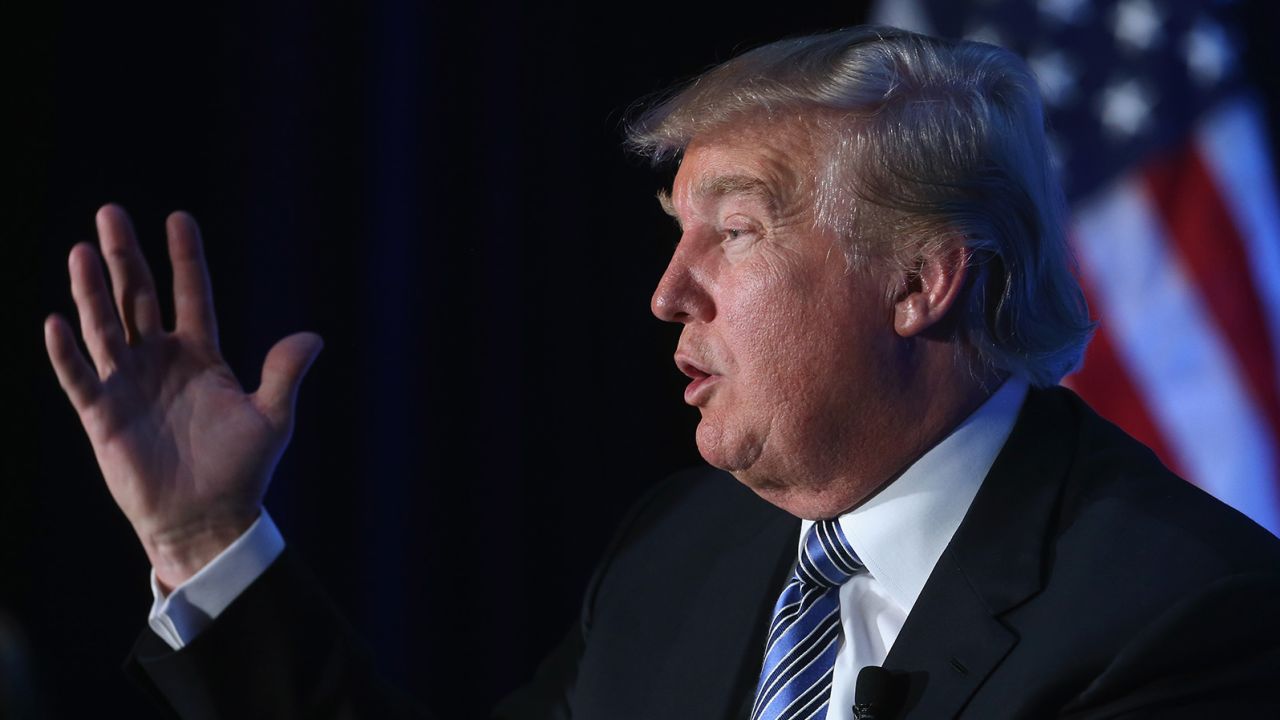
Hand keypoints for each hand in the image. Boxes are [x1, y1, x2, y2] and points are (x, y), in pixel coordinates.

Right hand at [44, 205, 322, 590]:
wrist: (208, 519)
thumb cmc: (241, 471)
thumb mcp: (272, 418)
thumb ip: (284, 374)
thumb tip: (313, 336)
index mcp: (201, 356)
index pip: (190, 294)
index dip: (185, 258)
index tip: (179, 218)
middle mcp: (159, 361)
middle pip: (137, 297)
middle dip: (125, 256)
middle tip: (111, 212)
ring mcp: (128, 384)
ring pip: (105, 326)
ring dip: (92, 290)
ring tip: (82, 250)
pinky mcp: (102, 415)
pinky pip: (80, 377)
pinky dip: (67, 352)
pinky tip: (57, 321)